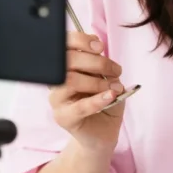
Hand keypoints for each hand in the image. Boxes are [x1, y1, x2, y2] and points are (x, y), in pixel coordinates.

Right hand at [48, 31, 126, 153]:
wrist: (103, 132)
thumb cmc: (104, 101)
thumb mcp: (107, 78)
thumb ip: (101, 63)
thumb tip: (99, 52)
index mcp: (65, 65)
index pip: (64, 45)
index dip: (80, 40)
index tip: (100, 47)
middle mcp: (56, 80)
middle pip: (67, 61)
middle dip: (96, 62)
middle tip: (116, 70)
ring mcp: (57, 99)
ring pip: (70, 81)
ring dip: (97, 82)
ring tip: (115, 88)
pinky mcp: (63, 117)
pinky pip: (79, 106)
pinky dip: (97, 99)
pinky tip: (110, 96)